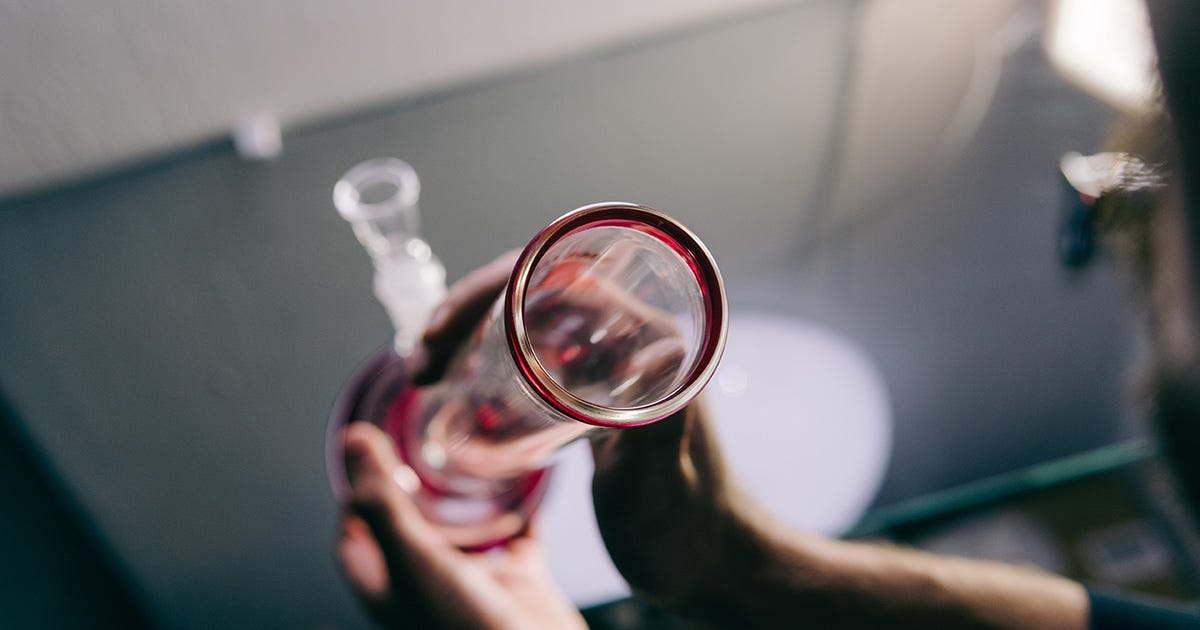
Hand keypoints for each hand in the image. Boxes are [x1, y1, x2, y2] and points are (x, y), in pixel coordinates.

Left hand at [335, 421, 585, 628]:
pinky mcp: (517, 577)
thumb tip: (354, 442)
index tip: (369, 445)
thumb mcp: (415, 560)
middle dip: (415, 478)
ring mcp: (472, 580)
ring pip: (463, 524)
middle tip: (422, 436)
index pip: (355, 525)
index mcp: (387, 582)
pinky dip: (522, 503)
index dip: (357, 485)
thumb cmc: (465, 628)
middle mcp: (426, 580)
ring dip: (467, 490)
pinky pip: (518, 531)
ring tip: (472, 446)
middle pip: (409, 519)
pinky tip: (527, 476)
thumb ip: (384, 503)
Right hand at [411, 250, 759, 618]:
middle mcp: (635, 339)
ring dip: (474, 329)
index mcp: (656, 341)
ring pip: (531, 318)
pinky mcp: (596, 391)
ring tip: (425, 367)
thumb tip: (666, 345)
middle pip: (540, 289)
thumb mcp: (662, 485)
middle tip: (423, 357)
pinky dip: (490, 354)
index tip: (444, 331)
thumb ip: (662, 430)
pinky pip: (536, 351)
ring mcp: (612, 363)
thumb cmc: (688, 530)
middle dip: (472, 308)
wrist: (705, 562)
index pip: (567, 280)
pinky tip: (454, 378)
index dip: (495, 288)